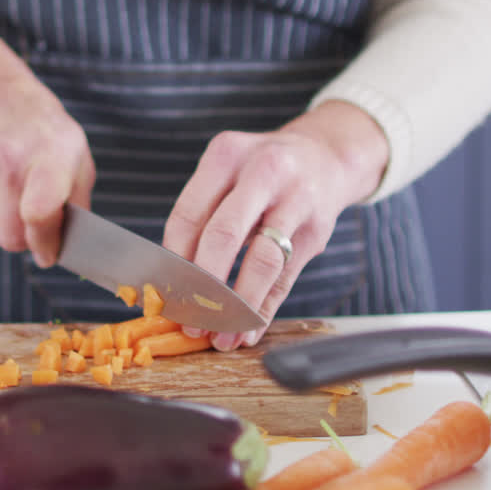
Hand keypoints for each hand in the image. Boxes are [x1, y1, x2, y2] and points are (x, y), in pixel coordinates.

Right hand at [0, 15, 94, 266]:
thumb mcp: (77, 154)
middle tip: (39, 227)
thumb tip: (68, 247)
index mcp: (48, 156)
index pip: (39, 214)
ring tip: (19, 198)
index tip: (51, 252)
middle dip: (29, 242)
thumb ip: (77, 203)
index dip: (46, 243)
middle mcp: (9, 162)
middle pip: (13, 237)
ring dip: (10, 227)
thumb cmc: (43, 130)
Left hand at [163, 101, 388, 350]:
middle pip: (223, 236)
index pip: (188, 215)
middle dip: (203, 287)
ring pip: (260, 261)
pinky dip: (264, 309)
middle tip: (191, 321)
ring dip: (237, 306)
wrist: (324, 156)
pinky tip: (249, 329)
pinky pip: (285, 277)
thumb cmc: (260, 174)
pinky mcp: (317, 230)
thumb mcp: (228, 174)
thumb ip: (201, 218)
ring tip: (221, 334)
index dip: (174, 262)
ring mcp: (296, 199)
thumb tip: (171, 284)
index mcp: (226, 155)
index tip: (167, 295)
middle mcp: (263, 171)